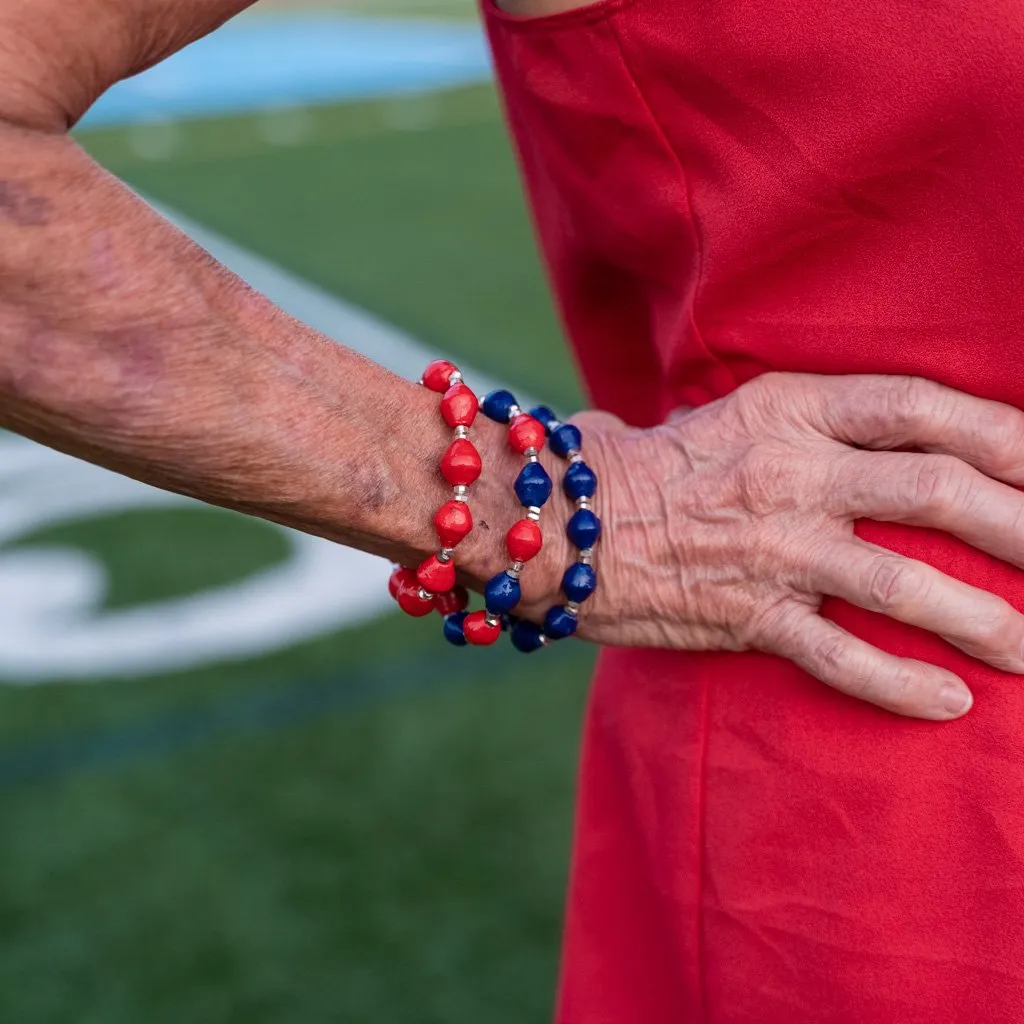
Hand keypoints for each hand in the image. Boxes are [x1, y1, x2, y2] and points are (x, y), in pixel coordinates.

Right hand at [574, 374, 1023, 720]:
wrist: (568, 523)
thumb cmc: (657, 464)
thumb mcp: (737, 412)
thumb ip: (818, 417)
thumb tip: (910, 431)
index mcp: (789, 410)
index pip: (919, 408)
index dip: (1003, 431)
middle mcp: (790, 475)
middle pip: (935, 492)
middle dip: (1022, 526)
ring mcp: (772, 549)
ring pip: (901, 583)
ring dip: (982, 619)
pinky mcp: (748, 617)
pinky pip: (838, 658)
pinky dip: (899, 685)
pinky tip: (950, 703)